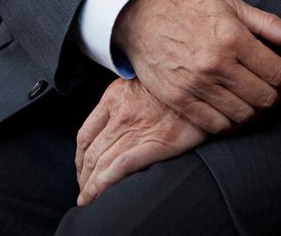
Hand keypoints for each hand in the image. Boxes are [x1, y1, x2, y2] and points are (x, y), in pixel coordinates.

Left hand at [75, 77, 203, 205]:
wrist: (201, 85)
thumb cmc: (173, 86)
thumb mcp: (142, 81)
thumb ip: (125, 99)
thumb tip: (114, 122)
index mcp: (114, 96)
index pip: (85, 133)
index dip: (79, 157)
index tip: (81, 168)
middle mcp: (120, 113)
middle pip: (90, 153)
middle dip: (84, 176)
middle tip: (84, 191)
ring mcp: (134, 129)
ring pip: (101, 163)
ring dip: (90, 186)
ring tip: (88, 199)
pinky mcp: (152, 143)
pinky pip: (119, 167)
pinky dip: (104, 184)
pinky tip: (98, 195)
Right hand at [113, 0, 280, 134]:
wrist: (143, 16)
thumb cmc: (191, 8)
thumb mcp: (231, 6)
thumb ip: (268, 24)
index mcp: (233, 37)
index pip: (277, 74)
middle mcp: (216, 64)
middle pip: (264, 99)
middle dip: (273, 97)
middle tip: (269, 90)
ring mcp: (196, 85)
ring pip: (243, 116)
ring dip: (254, 112)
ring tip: (252, 100)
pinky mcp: (179, 100)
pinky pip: (215, 126)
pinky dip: (229, 124)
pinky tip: (231, 110)